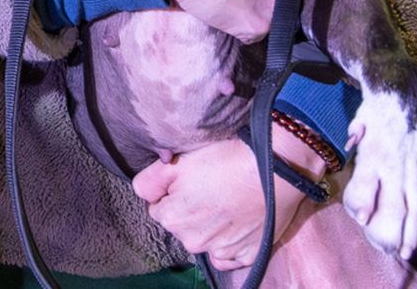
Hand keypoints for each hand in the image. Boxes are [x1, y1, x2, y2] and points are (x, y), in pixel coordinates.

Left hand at [132, 126, 322, 269]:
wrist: (274, 170)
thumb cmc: (225, 160)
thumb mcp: (177, 161)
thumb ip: (149, 181)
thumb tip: (141, 192)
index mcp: (172, 219)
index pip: (159, 207)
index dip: (172, 192)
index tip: (189, 180)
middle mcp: (193, 242)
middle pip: (181, 225)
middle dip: (189, 208)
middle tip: (210, 186)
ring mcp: (221, 252)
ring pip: (204, 238)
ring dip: (209, 224)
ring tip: (227, 199)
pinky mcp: (247, 255)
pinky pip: (229, 254)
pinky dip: (230, 242)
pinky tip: (238, 222)